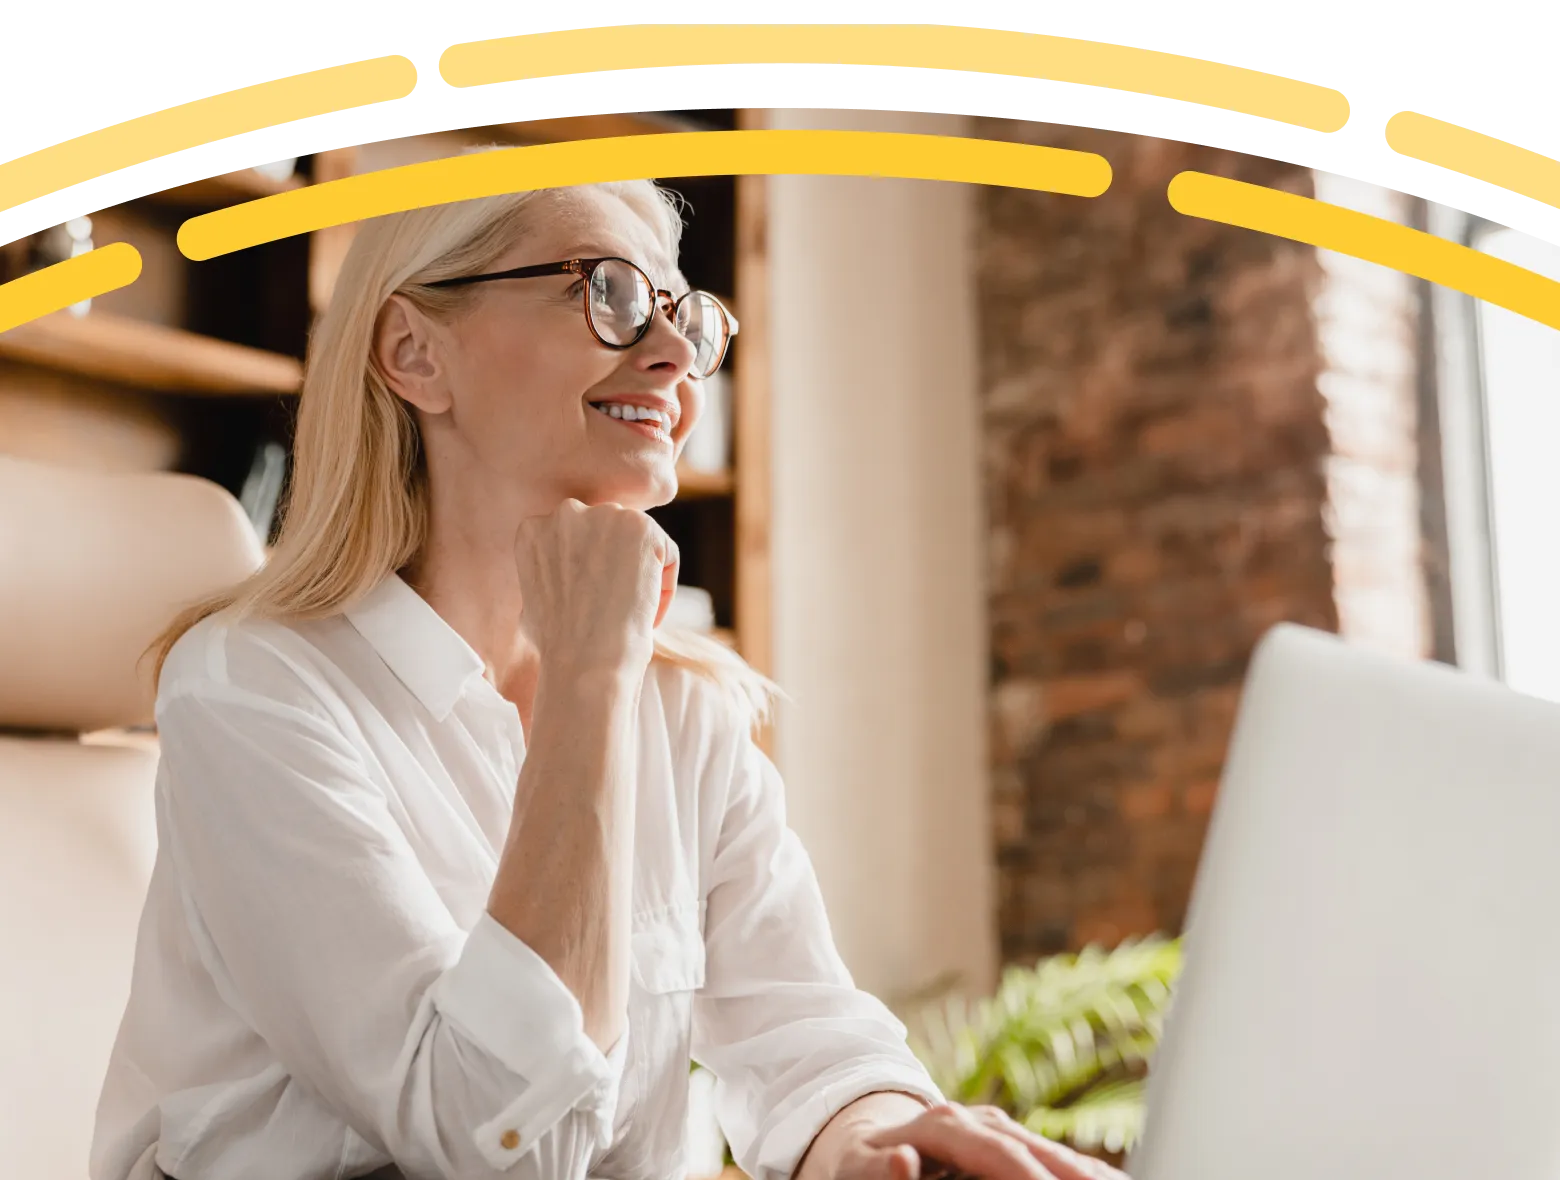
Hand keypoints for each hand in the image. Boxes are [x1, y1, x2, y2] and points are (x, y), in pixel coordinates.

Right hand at [513, 498, 679, 675]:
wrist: (585, 660)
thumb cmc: (558, 647)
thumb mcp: (532, 604)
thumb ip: (547, 578)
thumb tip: (562, 581)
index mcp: (533, 530)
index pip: (577, 540)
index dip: (590, 574)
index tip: (594, 604)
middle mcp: (566, 513)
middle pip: (608, 534)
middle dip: (617, 567)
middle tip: (620, 608)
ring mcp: (605, 516)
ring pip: (639, 542)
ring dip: (642, 575)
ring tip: (634, 614)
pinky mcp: (642, 528)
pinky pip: (666, 553)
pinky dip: (664, 585)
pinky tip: (650, 614)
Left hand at [838, 1104, 1129, 1179]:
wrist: (860, 1141)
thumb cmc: (858, 1164)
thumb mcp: (857, 1168)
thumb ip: (879, 1169)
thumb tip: (903, 1158)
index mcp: (946, 1126)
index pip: (1001, 1156)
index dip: (1032, 1177)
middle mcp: (978, 1122)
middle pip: (1038, 1152)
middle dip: (1075, 1175)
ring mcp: (997, 1131)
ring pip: (1053, 1154)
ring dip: (1087, 1173)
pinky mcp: (1007, 1144)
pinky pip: (1052, 1158)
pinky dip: (1081, 1170)